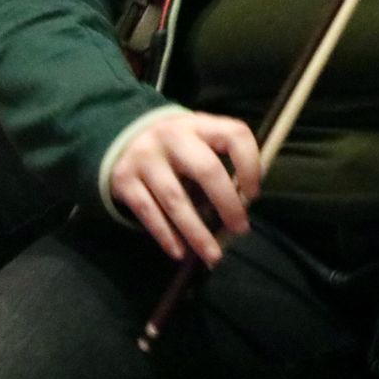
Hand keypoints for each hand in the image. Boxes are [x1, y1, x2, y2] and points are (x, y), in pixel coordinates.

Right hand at [108, 111, 261, 265]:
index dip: (250, 164)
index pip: (235, 135)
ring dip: (197, 232)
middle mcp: (172, 136)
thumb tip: (245, 203)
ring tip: (213, 254)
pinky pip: (149, 213)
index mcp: (200, 124)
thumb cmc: (177, 148)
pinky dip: (166, 236)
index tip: (254, 194)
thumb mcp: (199, 142)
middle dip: (227, 204)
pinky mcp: (124, 180)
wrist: (123, 140)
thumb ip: (221, 162)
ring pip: (176, 199)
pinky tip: (180, 252)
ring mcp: (145, 158)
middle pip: (206, 170)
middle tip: (240, 229)